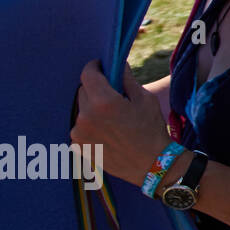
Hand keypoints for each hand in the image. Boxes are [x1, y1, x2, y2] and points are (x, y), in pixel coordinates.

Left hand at [71, 62, 170, 185]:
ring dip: (93, 109)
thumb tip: (118, 64)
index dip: (94, 67)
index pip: (87, 74)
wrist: (151, 165)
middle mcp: (86, 116)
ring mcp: (79, 133)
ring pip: (82, 110)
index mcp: (103, 102)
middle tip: (113, 97)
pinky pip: (80, 128)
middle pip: (83, 91)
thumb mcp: (145, 99)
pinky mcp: (77, 146)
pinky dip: (90, 126)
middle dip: (96, 89)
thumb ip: (126, 79)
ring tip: (112, 119)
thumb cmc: (151, 130)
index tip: (101, 66)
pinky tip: (108, 133)